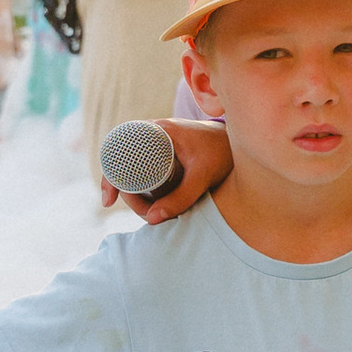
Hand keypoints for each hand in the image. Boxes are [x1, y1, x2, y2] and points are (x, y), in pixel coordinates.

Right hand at [101, 119, 230, 220]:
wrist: (242, 140)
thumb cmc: (223, 152)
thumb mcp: (203, 176)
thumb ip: (182, 197)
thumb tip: (151, 220)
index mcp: (157, 131)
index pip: (118, 153)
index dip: (110, 178)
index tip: (109, 202)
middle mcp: (152, 134)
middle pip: (124, 168)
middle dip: (128, 195)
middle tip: (146, 215)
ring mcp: (157, 144)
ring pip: (134, 173)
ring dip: (137, 194)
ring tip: (154, 213)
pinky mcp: (164, 153)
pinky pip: (143, 171)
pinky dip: (142, 188)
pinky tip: (149, 204)